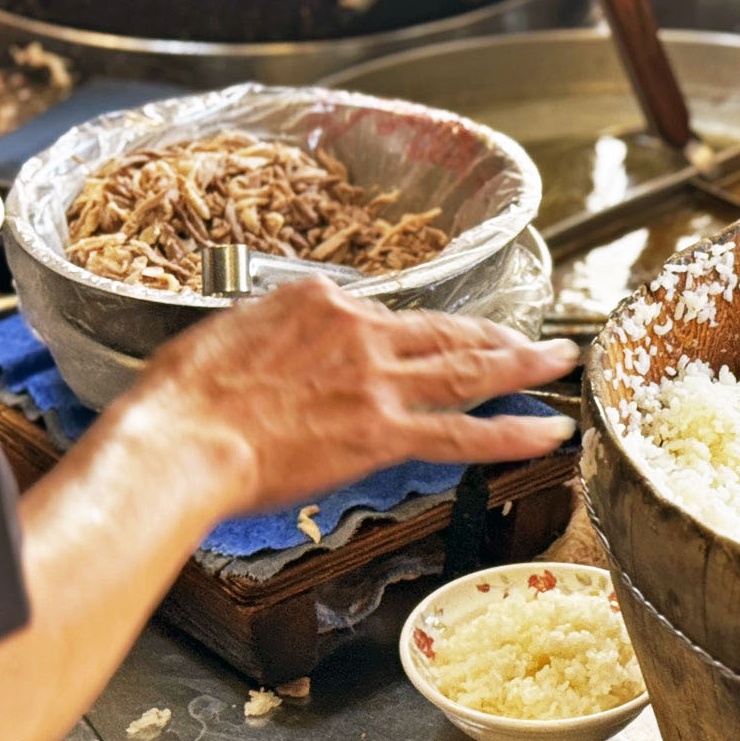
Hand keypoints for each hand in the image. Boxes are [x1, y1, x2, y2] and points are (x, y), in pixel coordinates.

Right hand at [98, 277, 579, 514]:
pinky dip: (512, 432)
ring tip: (559, 363)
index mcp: (319, 301)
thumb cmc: (182, 397)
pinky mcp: (385, 432)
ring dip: (523, 365)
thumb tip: (283, 349)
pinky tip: (546, 432)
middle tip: (538, 336)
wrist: (179, 439)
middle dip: (498, 334)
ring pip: (468, 369)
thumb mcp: (227, 334)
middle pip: (446, 332)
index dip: (416, 334)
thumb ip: (274, 337)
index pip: (385, 315)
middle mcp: (361, 331)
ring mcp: (379, 381)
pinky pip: (464, 431)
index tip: (434, 343)